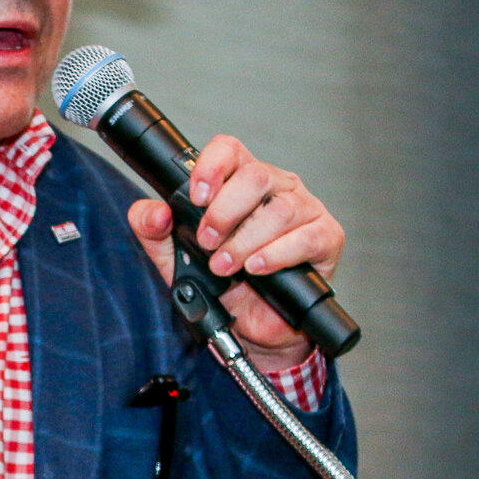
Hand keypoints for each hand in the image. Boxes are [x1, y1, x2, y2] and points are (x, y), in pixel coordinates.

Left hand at [123, 135, 344, 373]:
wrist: (253, 327)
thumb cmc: (223, 285)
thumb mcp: (176, 258)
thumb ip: (154, 230)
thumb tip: (152, 212)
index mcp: (241, 183)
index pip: (230, 150)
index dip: (211, 166)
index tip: (196, 197)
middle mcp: (277, 188)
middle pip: (256, 175)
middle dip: (225, 212)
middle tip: (208, 242)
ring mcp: (305, 210)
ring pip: (280, 208)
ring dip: (246, 240)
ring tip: (228, 266)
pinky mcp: (326, 237)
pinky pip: (306, 236)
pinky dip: (276, 254)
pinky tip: (257, 268)